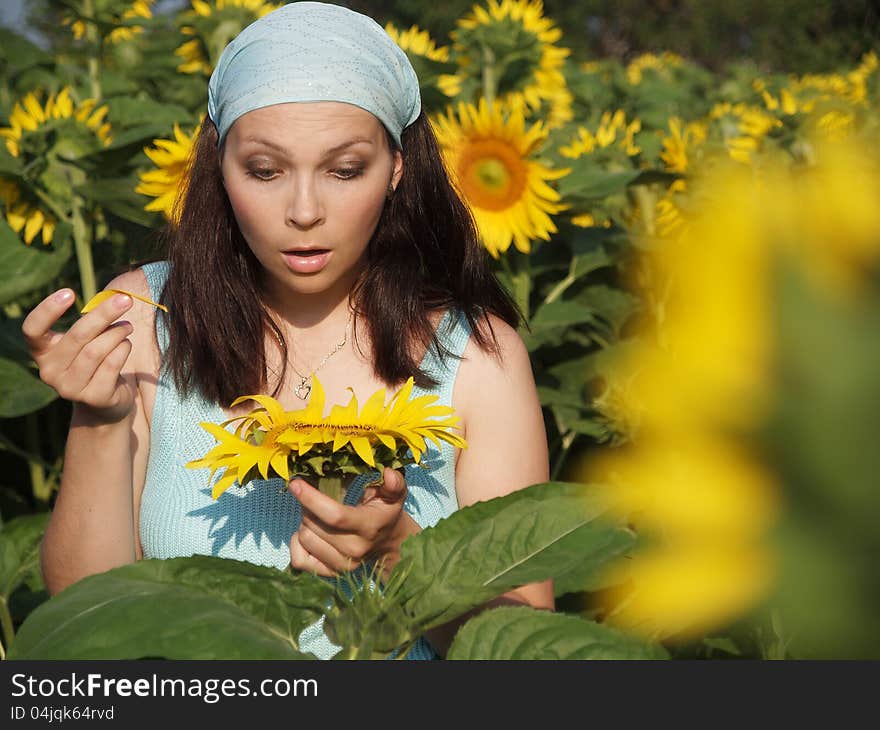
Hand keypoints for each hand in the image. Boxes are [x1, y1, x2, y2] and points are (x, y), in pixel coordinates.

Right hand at [21, 288, 136, 424]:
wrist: (107, 400)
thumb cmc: (96, 359)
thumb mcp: (88, 339)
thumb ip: (93, 321)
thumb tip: (116, 297)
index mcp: (42, 352)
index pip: (32, 329)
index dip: (47, 310)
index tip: (69, 292)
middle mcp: (50, 371)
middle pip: (77, 336)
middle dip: (103, 314)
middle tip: (125, 300)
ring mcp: (70, 388)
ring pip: (96, 351)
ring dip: (117, 333)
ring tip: (128, 326)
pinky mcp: (93, 397)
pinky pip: (111, 364)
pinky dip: (123, 349)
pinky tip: (126, 344)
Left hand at [288, 467, 419, 577]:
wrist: (391, 546)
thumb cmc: (386, 514)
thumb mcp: (394, 495)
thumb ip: (393, 483)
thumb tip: (388, 473)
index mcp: (369, 527)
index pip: (334, 515)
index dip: (311, 499)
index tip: (296, 484)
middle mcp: (354, 549)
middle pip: (313, 525)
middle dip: (307, 506)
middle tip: (313, 497)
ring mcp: (342, 565)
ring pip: (304, 539)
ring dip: (304, 522)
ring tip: (315, 515)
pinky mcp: (330, 574)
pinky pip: (299, 560)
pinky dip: (297, 544)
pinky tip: (309, 532)